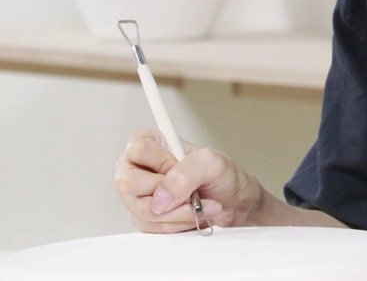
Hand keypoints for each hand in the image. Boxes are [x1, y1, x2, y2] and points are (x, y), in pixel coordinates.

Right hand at [114, 128, 265, 232]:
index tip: (179, 165)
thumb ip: (184, 174)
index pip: (137, 150)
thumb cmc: (223, 176)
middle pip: (128, 184)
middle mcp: (138, 168)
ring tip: (200, 206)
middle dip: (167, 194)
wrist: (235, 202)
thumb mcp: (211, 163)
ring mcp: (139, 195)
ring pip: (141, 211)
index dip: (161, 162)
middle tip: (191, 193)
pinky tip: (192, 216)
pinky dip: (176, 225)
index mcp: (151, 143)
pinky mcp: (145, 217)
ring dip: (178, 213)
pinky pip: (150, 228)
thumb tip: (159, 199)